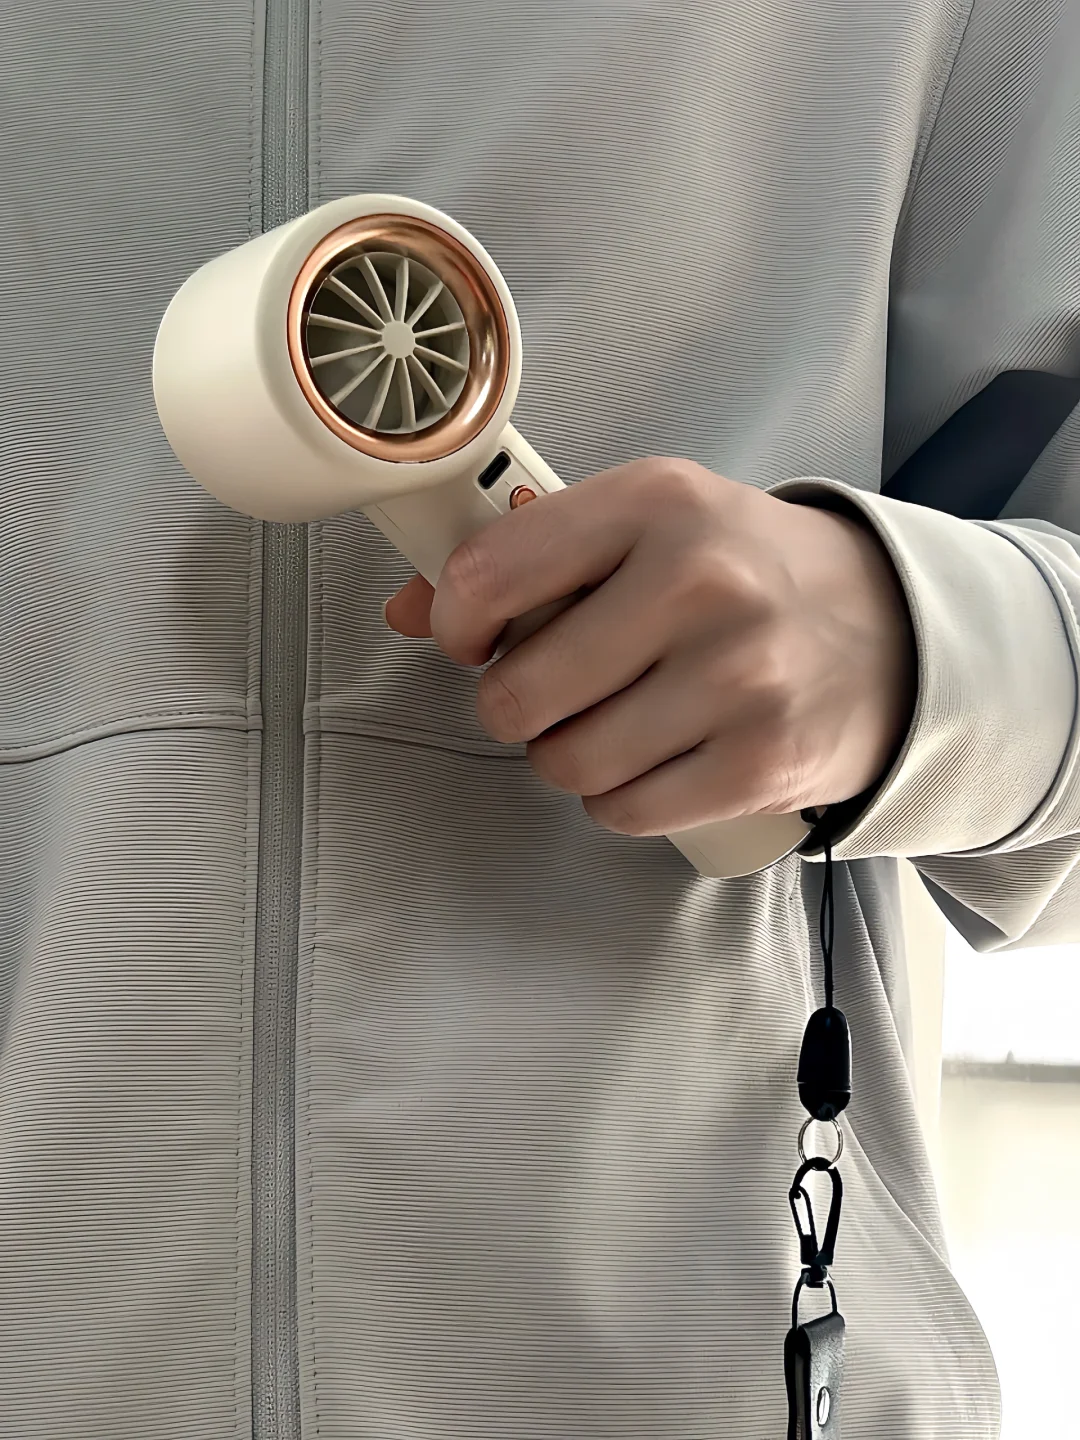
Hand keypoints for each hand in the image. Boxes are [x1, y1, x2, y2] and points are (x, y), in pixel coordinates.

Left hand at [384, 459, 916, 836]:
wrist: (888, 627)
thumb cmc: (744, 572)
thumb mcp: (647, 524)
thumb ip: (528, 555)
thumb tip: (410, 608)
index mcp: (656, 502)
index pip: (489, 572)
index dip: (455, 623)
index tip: (471, 637)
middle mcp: (699, 581)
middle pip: (518, 692)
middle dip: (513, 706)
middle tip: (546, 694)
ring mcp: (739, 676)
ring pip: (567, 762)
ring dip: (568, 756)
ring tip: (612, 721)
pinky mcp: (764, 761)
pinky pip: (624, 811)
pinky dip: (620, 798)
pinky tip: (654, 759)